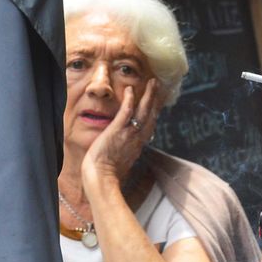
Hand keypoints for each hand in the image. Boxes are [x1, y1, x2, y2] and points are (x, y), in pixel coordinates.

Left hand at [82, 79, 160, 193]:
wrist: (102, 179)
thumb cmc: (109, 173)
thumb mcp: (124, 160)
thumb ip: (129, 150)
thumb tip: (131, 147)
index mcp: (139, 144)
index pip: (150, 124)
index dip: (155, 111)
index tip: (159, 101)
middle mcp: (138, 137)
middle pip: (151, 114)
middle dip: (156, 99)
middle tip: (159, 85)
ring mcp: (129, 133)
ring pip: (143, 111)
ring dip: (148, 95)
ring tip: (152, 82)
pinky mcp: (117, 130)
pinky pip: (126, 112)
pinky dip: (129, 100)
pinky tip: (130, 90)